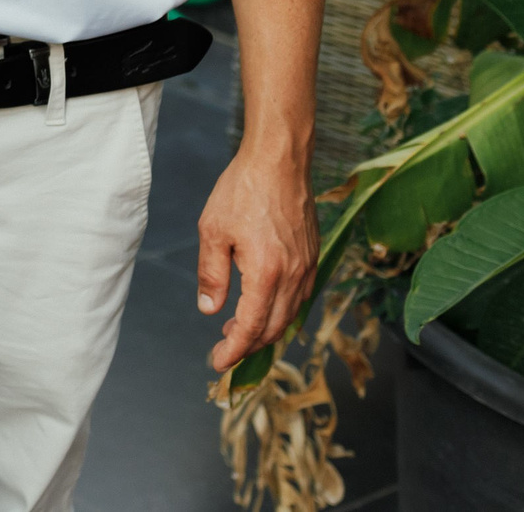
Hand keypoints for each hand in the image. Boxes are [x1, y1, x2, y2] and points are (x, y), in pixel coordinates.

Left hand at [198, 147, 318, 371]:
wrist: (280, 161)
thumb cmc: (243, 191)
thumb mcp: (213, 231)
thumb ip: (212, 274)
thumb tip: (210, 309)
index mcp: (267, 274)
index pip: (250, 327)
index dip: (234, 350)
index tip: (218, 362)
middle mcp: (294, 277)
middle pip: (273, 328)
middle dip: (248, 345)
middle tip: (224, 346)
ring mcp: (308, 268)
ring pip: (289, 315)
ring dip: (265, 329)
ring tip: (237, 326)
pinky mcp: (313, 257)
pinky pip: (300, 297)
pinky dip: (281, 310)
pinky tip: (262, 304)